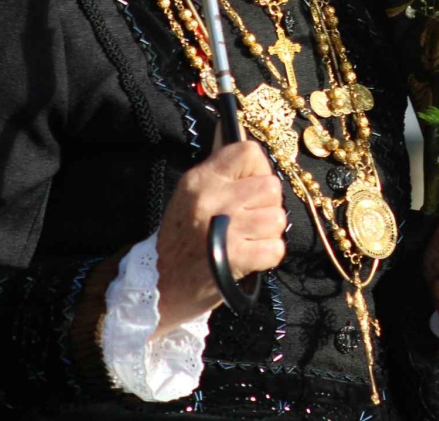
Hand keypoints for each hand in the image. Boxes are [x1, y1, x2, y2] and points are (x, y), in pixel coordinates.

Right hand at [154, 140, 284, 336]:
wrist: (161, 286)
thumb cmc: (181, 239)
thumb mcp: (190, 196)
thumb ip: (222, 176)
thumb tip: (257, 160)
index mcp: (200, 180)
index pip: (249, 152)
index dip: (258, 168)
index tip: (250, 185)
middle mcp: (212, 200)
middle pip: (271, 186)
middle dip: (266, 204)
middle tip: (248, 218)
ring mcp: (226, 230)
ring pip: (277, 218)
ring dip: (267, 232)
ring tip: (245, 239)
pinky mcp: (237, 259)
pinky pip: (276, 248)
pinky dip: (267, 255)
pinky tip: (248, 257)